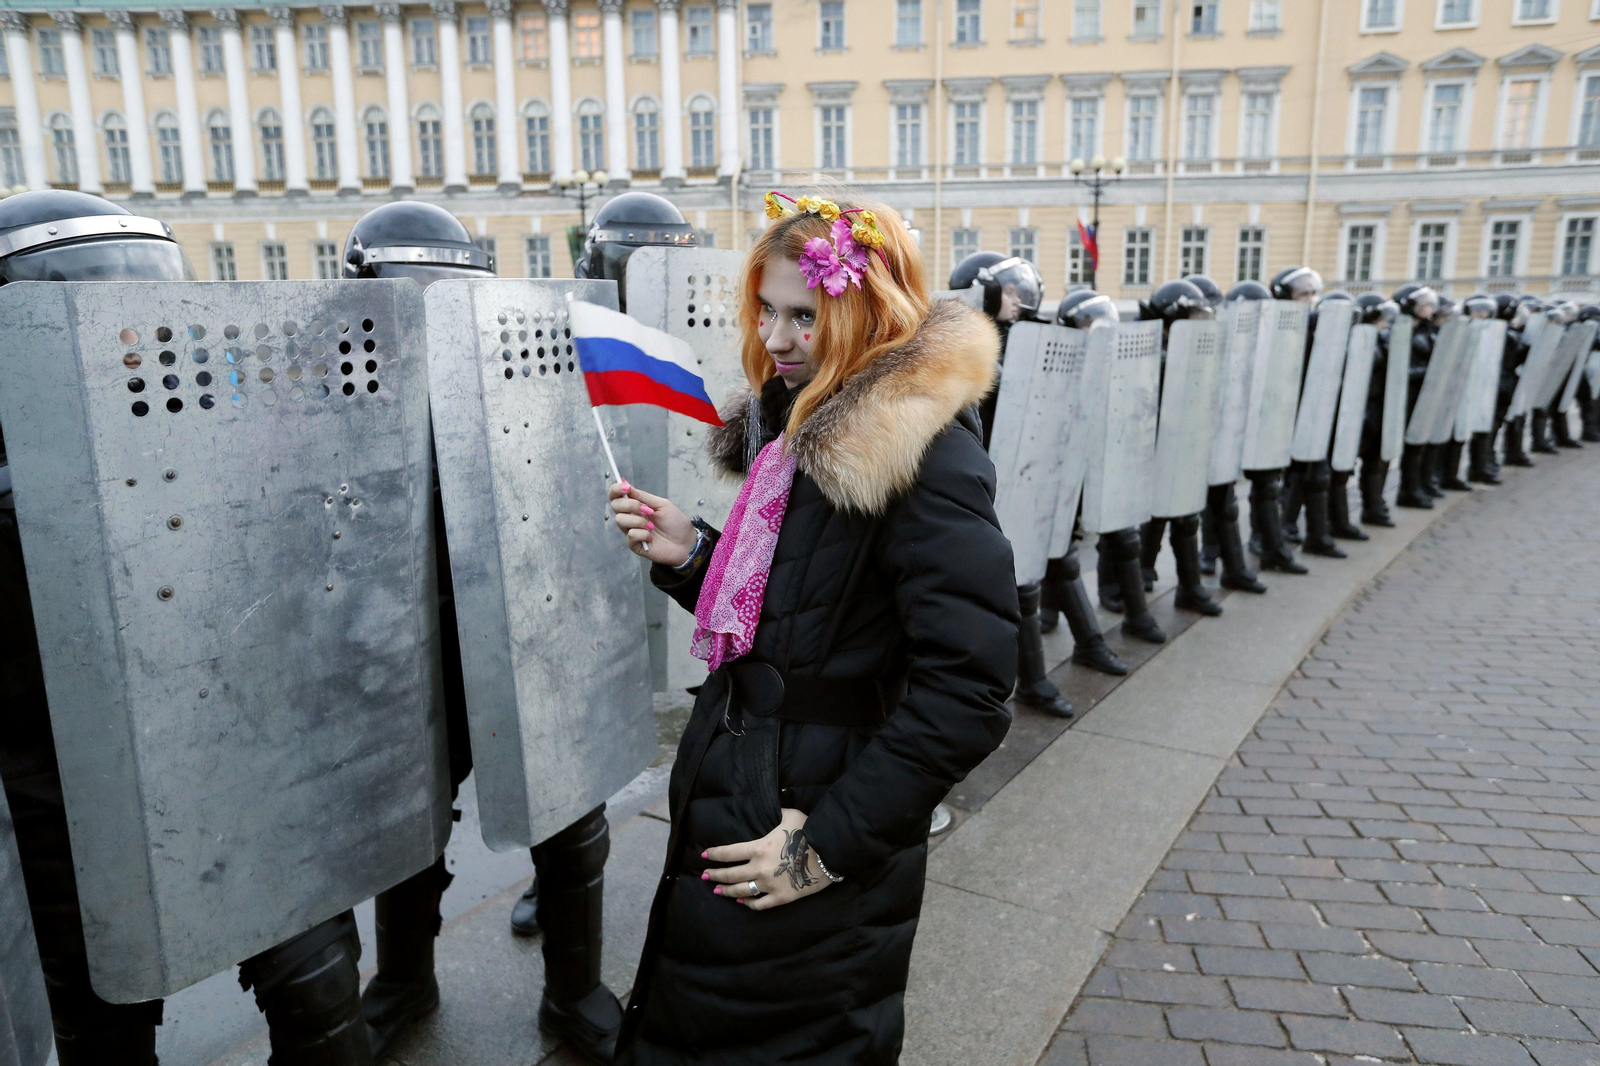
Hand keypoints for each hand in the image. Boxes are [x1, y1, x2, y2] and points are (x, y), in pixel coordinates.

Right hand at [608, 481, 694, 566]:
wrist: (686, 542)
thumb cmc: (676, 523)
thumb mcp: (662, 504)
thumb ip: (643, 496)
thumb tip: (625, 482)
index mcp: (636, 506)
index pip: (617, 496)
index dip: (615, 489)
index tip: (625, 488)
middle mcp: (631, 517)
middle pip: (615, 506)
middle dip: (630, 505)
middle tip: (647, 510)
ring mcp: (631, 531)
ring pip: (620, 520)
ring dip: (638, 520)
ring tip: (652, 526)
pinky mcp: (634, 544)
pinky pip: (630, 535)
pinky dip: (643, 534)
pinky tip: (651, 537)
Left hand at [700, 808, 832, 910]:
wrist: (829, 853)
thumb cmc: (809, 831)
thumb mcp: (789, 815)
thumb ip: (775, 812)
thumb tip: (771, 804)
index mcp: (758, 848)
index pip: (728, 853)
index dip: (714, 854)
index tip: (704, 856)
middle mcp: (759, 869)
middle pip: (730, 874)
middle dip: (715, 874)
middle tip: (705, 876)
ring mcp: (769, 886)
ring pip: (741, 891)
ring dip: (726, 890)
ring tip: (717, 890)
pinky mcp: (781, 898)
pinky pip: (759, 905)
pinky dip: (748, 904)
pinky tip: (741, 902)